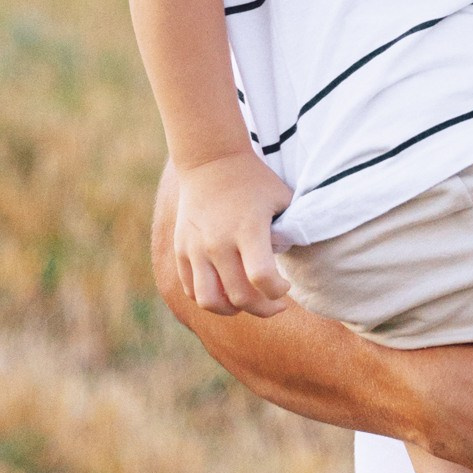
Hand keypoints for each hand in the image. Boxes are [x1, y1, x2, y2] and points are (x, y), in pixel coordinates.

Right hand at [173, 149, 292, 318]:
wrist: (211, 161)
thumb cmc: (254, 181)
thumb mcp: (282, 200)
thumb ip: (290, 231)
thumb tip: (291, 261)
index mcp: (247, 230)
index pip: (261, 278)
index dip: (278, 292)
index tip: (286, 286)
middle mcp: (218, 242)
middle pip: (238, 297)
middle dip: (263, 308)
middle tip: (276, 304)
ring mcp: (196, 248)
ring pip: (209, 301)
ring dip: (231, 310)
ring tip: (246, 303)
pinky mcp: (181, 250)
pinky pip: (191, 289)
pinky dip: (209, 298)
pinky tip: (225, 291)